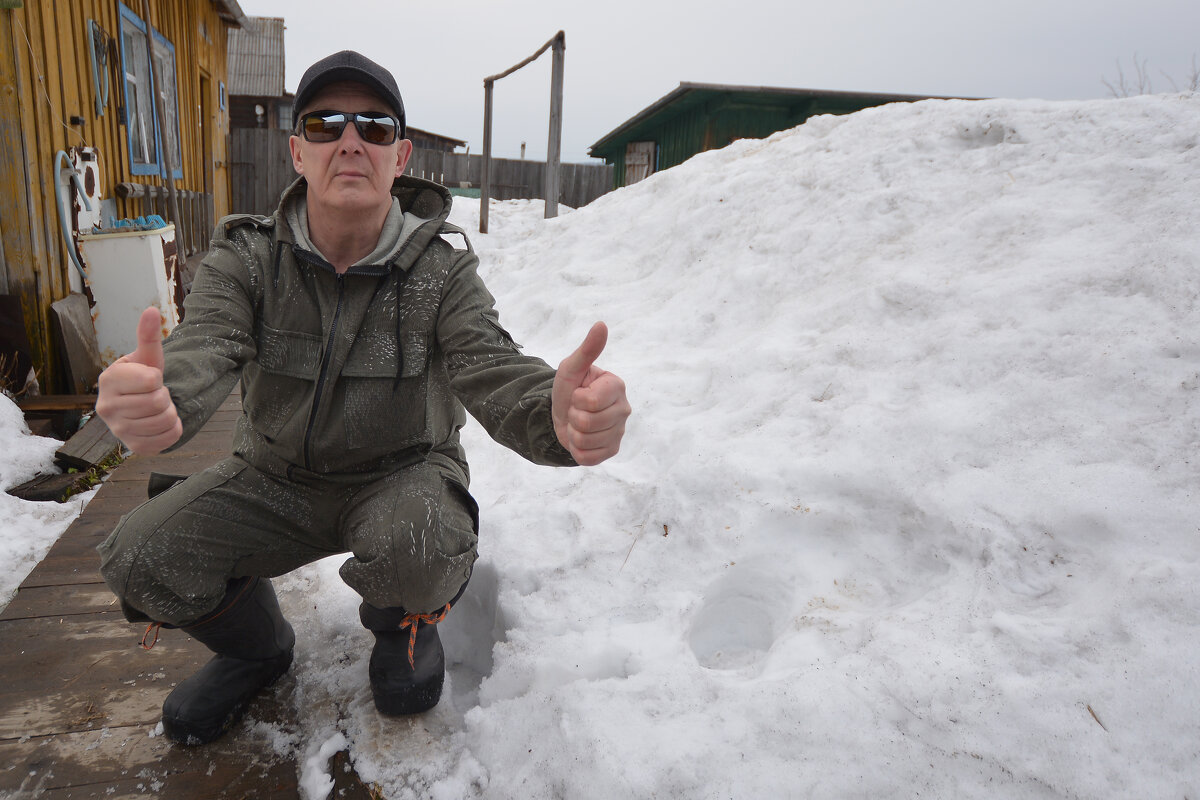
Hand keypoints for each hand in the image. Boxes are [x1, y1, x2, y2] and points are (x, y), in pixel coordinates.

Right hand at [95, 307, 181, 454]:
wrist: (137, 405)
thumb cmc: (141, 377)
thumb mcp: (146, 356)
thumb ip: (148, 335)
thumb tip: (152, 310)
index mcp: (109, 380)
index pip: (151, 380)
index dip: (157, 378)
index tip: (149, 378)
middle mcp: (106, 407)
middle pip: (158, 402)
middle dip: (165, 396)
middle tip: (155, 394)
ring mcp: (118, 429)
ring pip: (164, 420)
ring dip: (170, 412)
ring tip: (157, 407)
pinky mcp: (133, 446)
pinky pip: (168, 438)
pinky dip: (173, 429)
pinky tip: (161, 422)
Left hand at [552, 322, 630, 465]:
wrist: (561, 415)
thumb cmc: (569, 389)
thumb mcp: (572, 368)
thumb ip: (587, 350)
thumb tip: (601, 324)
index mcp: (617, 386)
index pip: (591, 402)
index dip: (576, 400)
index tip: (578, 395)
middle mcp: (624, 409)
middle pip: (588, 423)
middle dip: (574, 417)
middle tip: (576, 410)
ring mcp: (620, 432)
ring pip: (587, 441)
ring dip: (574, 433)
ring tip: (578, 424)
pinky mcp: (612, 450)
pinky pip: (588, 457)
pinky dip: (577, 450)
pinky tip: (581, 438)